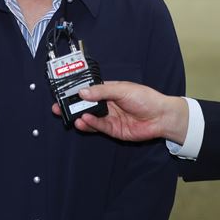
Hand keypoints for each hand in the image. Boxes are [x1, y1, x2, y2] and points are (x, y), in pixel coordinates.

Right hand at [51, 81, 188, 143]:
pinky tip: (84, 120)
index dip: (75, 92)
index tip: (62, 93)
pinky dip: (90, 124)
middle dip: (72, 106)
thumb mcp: (122, 89)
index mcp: (108, 91)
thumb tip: (82, 92)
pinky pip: (98, 127)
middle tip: (58, 107)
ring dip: (79, 116)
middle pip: (85, 105)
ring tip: (71, 116)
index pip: (88, 90)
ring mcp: (109, 117)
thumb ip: (101, 91)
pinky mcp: (113, 130)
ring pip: (89, 117)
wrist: (162, 116)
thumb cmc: (145, 98)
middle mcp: (106, 104)